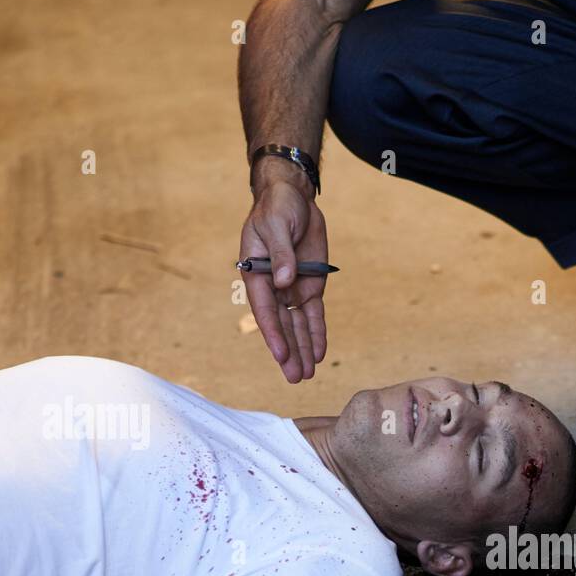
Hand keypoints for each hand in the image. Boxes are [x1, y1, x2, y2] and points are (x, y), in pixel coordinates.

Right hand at [239, 177, 328, 383]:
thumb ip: (280, 253)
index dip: (273, 334)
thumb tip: (284, 281)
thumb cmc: (278, 208)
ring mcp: (292, 289)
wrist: (294, 198)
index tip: (282, 355)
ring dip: (302, 350)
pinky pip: (313, 315)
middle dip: (289, 352)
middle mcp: (273, 287)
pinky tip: (318, 354)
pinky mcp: (310, 287)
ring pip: (297, 326)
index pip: (265, 310)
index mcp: (256, 274)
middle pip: (281, 326)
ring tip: (307, 375)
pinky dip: (316, 334)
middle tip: (295, 378)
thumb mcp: (277, 224)